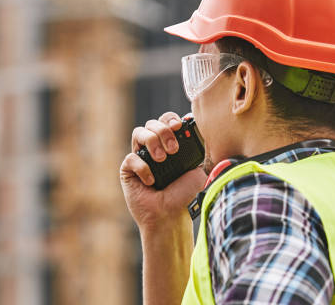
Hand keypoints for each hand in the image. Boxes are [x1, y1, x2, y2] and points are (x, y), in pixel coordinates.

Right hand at [120, 112, 206, 230]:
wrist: (170, 216)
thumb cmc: (184, 195)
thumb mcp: (198, 170)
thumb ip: (200, 153)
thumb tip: (206, 137)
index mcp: (170, 145)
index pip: (166, 121)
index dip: (170, 119)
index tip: (178, 126)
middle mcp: (154, 148)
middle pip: (152, 123)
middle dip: (163, 131)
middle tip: (173, 149)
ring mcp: (140, 157)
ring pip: (139, 132)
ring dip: (152, 141)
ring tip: (162, 159)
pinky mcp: (128, 170)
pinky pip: (131, 157)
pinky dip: (142, 167)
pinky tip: (151, 181)